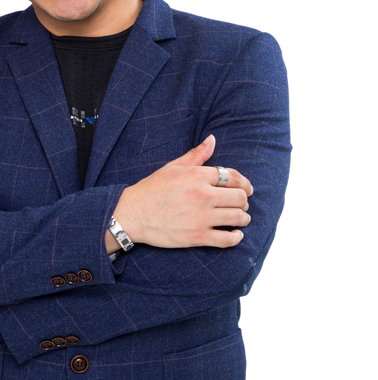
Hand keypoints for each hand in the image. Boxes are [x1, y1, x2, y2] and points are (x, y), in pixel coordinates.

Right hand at [117, 134, 252, 249]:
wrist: (132, 214)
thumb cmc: (151, 189)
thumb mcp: (173, 167)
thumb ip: (196, 154)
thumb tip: (212, 140)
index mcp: (198, 175)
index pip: (234, 177)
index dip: (245, 184)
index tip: (248, 189)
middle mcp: (203, 195)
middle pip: (240, 197)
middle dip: (244, 201)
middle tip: (242, 205)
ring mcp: (201, 217)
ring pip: (238, 217)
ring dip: (244, 218)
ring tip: (242, 219)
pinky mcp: (197, 236)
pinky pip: (227, 239)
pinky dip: (236, 238)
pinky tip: (236, 235)